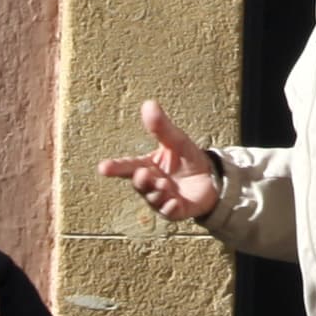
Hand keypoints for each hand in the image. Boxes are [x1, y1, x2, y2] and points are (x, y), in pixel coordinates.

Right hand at [94, 101, 220, 222]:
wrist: (213, 179)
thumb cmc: (189, 160)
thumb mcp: (177, 141)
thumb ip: (161, 127)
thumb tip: (148, 104)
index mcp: (148, 166)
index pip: (128, 166)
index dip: (115, 167)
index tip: (103, 167)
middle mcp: (151, 184)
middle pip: (139, 184)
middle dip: (140, 180)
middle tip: (144, 174)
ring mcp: (161, 199)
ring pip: (152, 198)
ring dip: (156, 192)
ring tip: (166, 185)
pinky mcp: (174, 210)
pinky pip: (168, 212)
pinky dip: (169, 208)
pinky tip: (174, 202)